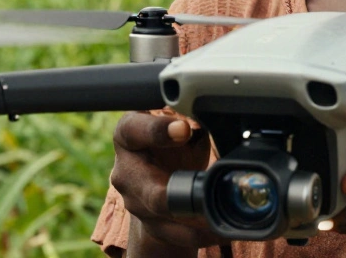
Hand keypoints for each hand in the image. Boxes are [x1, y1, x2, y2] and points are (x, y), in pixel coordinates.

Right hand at [109, 112, 223, 249]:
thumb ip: (190, 115)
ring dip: (195, 220)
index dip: (158, 130)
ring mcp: (136, 202)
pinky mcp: (151, 225)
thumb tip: (211, 111)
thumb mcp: (180, 122)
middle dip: (178, 193)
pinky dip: (199, 234)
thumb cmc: (172, 141)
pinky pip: (175, 234)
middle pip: (149, 189)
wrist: (160, 173)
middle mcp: (126, 171)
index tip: (184, 129)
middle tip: (202, 189)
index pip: (134, 130)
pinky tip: (218, 230)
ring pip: (165, 217)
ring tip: (219, 216)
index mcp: (128, 135)